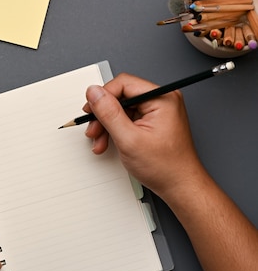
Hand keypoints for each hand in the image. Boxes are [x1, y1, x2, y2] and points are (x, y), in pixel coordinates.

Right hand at [82, 73, 206, 198]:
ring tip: (100, 141)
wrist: (179, 186)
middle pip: (121, 97)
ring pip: (121, 109)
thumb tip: (94, 93)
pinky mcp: (152, 122)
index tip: (90, 110)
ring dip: (106, 125)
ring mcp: (157, 112)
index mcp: (161, 98)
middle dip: (103, 115)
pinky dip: (115, 131)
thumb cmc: (165, 166)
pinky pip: (127, 119)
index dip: (103, 96)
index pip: (123, 84)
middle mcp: (161, 101)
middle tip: (94, 130)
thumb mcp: (129, 139)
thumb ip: (109, 113)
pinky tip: (108, 142)